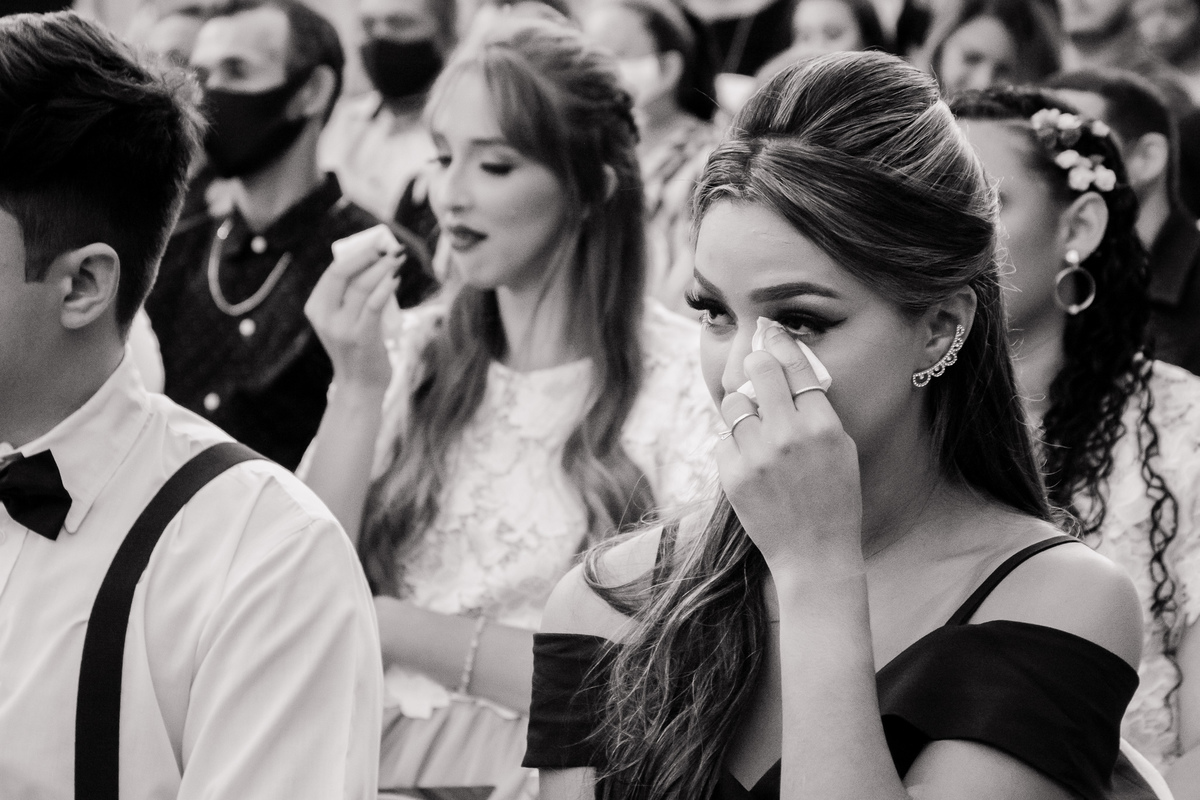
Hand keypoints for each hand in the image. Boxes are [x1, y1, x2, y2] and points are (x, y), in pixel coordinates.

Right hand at [305, 234, 404, 388]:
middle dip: (366, 256)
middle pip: (343, 274)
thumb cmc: (357, 349)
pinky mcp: (361, 337)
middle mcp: (325, 317)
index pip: (333, 272)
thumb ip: (350, 297)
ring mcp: (342, 328)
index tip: (375, 244)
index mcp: (316, 308)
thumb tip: (374, 262)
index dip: (355, 254)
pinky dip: (386, 287)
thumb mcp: (344, 321)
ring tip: (398, 258)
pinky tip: (395, 278)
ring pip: (362, 287)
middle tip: (388, 247)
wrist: (359, 386)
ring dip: (382, 268)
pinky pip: (374, 305)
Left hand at [717, 326, 862, 579]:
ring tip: (755, 423)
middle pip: (757, 371)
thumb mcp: (841, 449)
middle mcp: (787, 435)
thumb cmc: (835, 500)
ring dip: (742, 407)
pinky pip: (725, 440)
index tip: (770, 330)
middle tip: (754, 361)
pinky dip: (735, 445)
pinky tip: (752, 462)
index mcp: (822, 426)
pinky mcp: (732, 475)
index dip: (780, 343)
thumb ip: (816, 411)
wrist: (815, 554)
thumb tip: (788, 372)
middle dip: (755, 362)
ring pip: (734, 404)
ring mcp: (756, 455)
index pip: (794, 366)